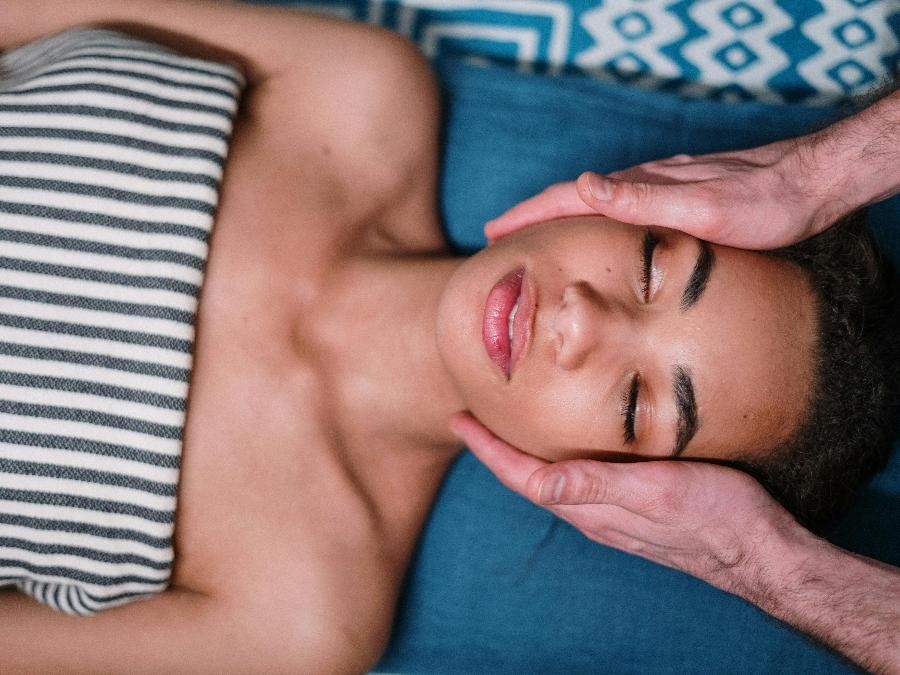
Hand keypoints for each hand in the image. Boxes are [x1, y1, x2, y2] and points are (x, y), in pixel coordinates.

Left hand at [449, 412, 799, 595]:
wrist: (762, 550)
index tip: (459, 420)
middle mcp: (594, 513)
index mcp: (591, 507)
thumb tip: (539, 482)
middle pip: (529, 479)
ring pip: (553, 480)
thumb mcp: (658, 492)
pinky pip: (580, 481)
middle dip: (496, 449)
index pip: (522, 477)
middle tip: (473, 417)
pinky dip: (557, 457)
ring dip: (523, 454)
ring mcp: (613, 513)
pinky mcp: (635, 506)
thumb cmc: (716, 516)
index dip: (487, 449)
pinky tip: (567, 443)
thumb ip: (600, 486)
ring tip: (506, 426)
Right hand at [484, 140, 841, 249]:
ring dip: (557, 218)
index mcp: (640, 187)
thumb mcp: (702, 208)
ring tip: (533, 236)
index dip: (527, 215)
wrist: (808, 186)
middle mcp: (643, 185)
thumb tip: (583, 185)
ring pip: (593, 203)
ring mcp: (658, 189)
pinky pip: (617, 209)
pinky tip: (594, 232)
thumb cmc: (760, 204)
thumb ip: (643, 198)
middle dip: (531, 215)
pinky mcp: (674, 199)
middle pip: (572, 198)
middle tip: (497, 235)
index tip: (492, 231)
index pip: (568, 197)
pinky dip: (589, 220)